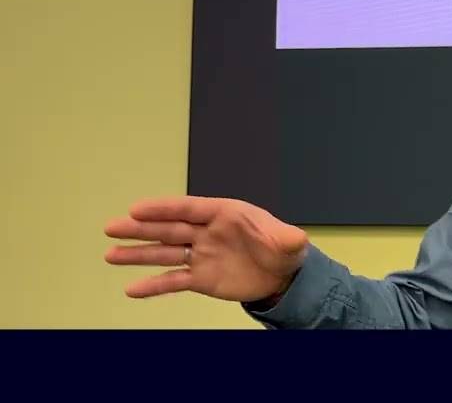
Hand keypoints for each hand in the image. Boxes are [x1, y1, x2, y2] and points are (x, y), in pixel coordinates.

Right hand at [104, 196, 307, 301]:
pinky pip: (173, 281)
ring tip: (111, 254)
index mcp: (225, 214)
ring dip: (139, 254)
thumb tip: (295, 239)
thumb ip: (288, 239)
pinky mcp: (200, 278)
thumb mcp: (290, 242)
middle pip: (169, 228)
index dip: (164, 208)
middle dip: (141, 228)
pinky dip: (153, 286)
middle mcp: (207, 232)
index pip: (190, 208)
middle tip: (112, 227)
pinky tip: (132, 288)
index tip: (137, 208)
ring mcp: (201, 254)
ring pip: (165, 253)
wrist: (282, 276)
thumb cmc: (282, 249)